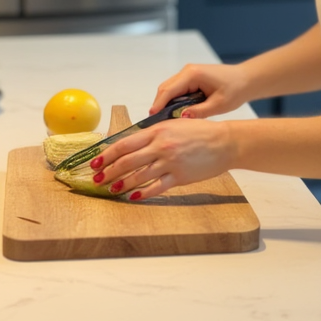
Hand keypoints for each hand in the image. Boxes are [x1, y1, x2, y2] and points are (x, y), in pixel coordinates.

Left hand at [90, 117, 235, 200]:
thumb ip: (152, 134)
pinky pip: (157, 186)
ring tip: (111, 189)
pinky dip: (143, 192)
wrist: (224, 142)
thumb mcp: (173, 125)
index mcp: (157, 131)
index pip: (124, 144)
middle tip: (97, 179)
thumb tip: (130, 144)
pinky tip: (134, 196)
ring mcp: (170, 162)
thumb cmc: (199, 132)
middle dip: (109, 171)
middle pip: (127, 161)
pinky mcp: (180, 177)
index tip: (95, 162)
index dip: (107, 154)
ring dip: (122, 183)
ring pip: (139, 176)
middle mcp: (161, 146)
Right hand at [149, 62, 250, 118]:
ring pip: (169, 89)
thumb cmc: (236, 90)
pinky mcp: (190, 78)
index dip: (159, 104)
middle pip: (165, 88)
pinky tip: (173, 113)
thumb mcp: (219, 104)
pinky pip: (177, 90)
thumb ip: (199, 111)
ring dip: (165, 103)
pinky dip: (173, 101)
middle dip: (159, 104)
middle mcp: (187, 71)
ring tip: (163, 121)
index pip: (169, 90)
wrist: (246, 80)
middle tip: (155, 123)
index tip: (152, 117)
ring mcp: (188, 73)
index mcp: (193, 74)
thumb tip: (181, 118)